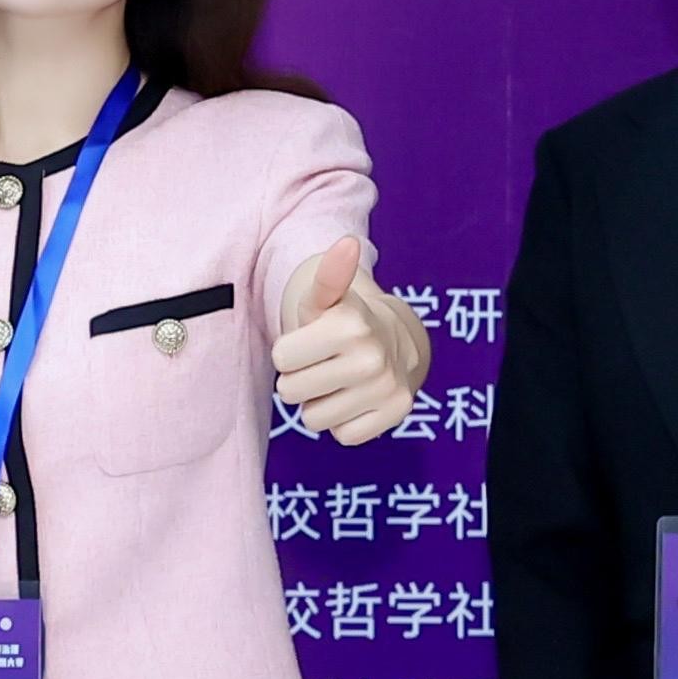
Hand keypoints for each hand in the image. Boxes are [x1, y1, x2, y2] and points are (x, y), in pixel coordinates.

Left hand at [271, 239, 427, 443]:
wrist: (396, 342)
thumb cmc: (342, 322)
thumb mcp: (326, 299)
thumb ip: (328, 275)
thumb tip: (347, 242)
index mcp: (349, 325)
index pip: (280, 359)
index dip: (289, 352)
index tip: (310, 343)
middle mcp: (372, 358)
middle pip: (290, 393)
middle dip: (300, 380)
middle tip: (323, 364)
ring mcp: (386, 388)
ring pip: (313, 419)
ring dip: (319, 404)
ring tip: (338, 382)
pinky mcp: (396, 414)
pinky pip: (342, 436)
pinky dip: (344, 422)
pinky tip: (356, 399)